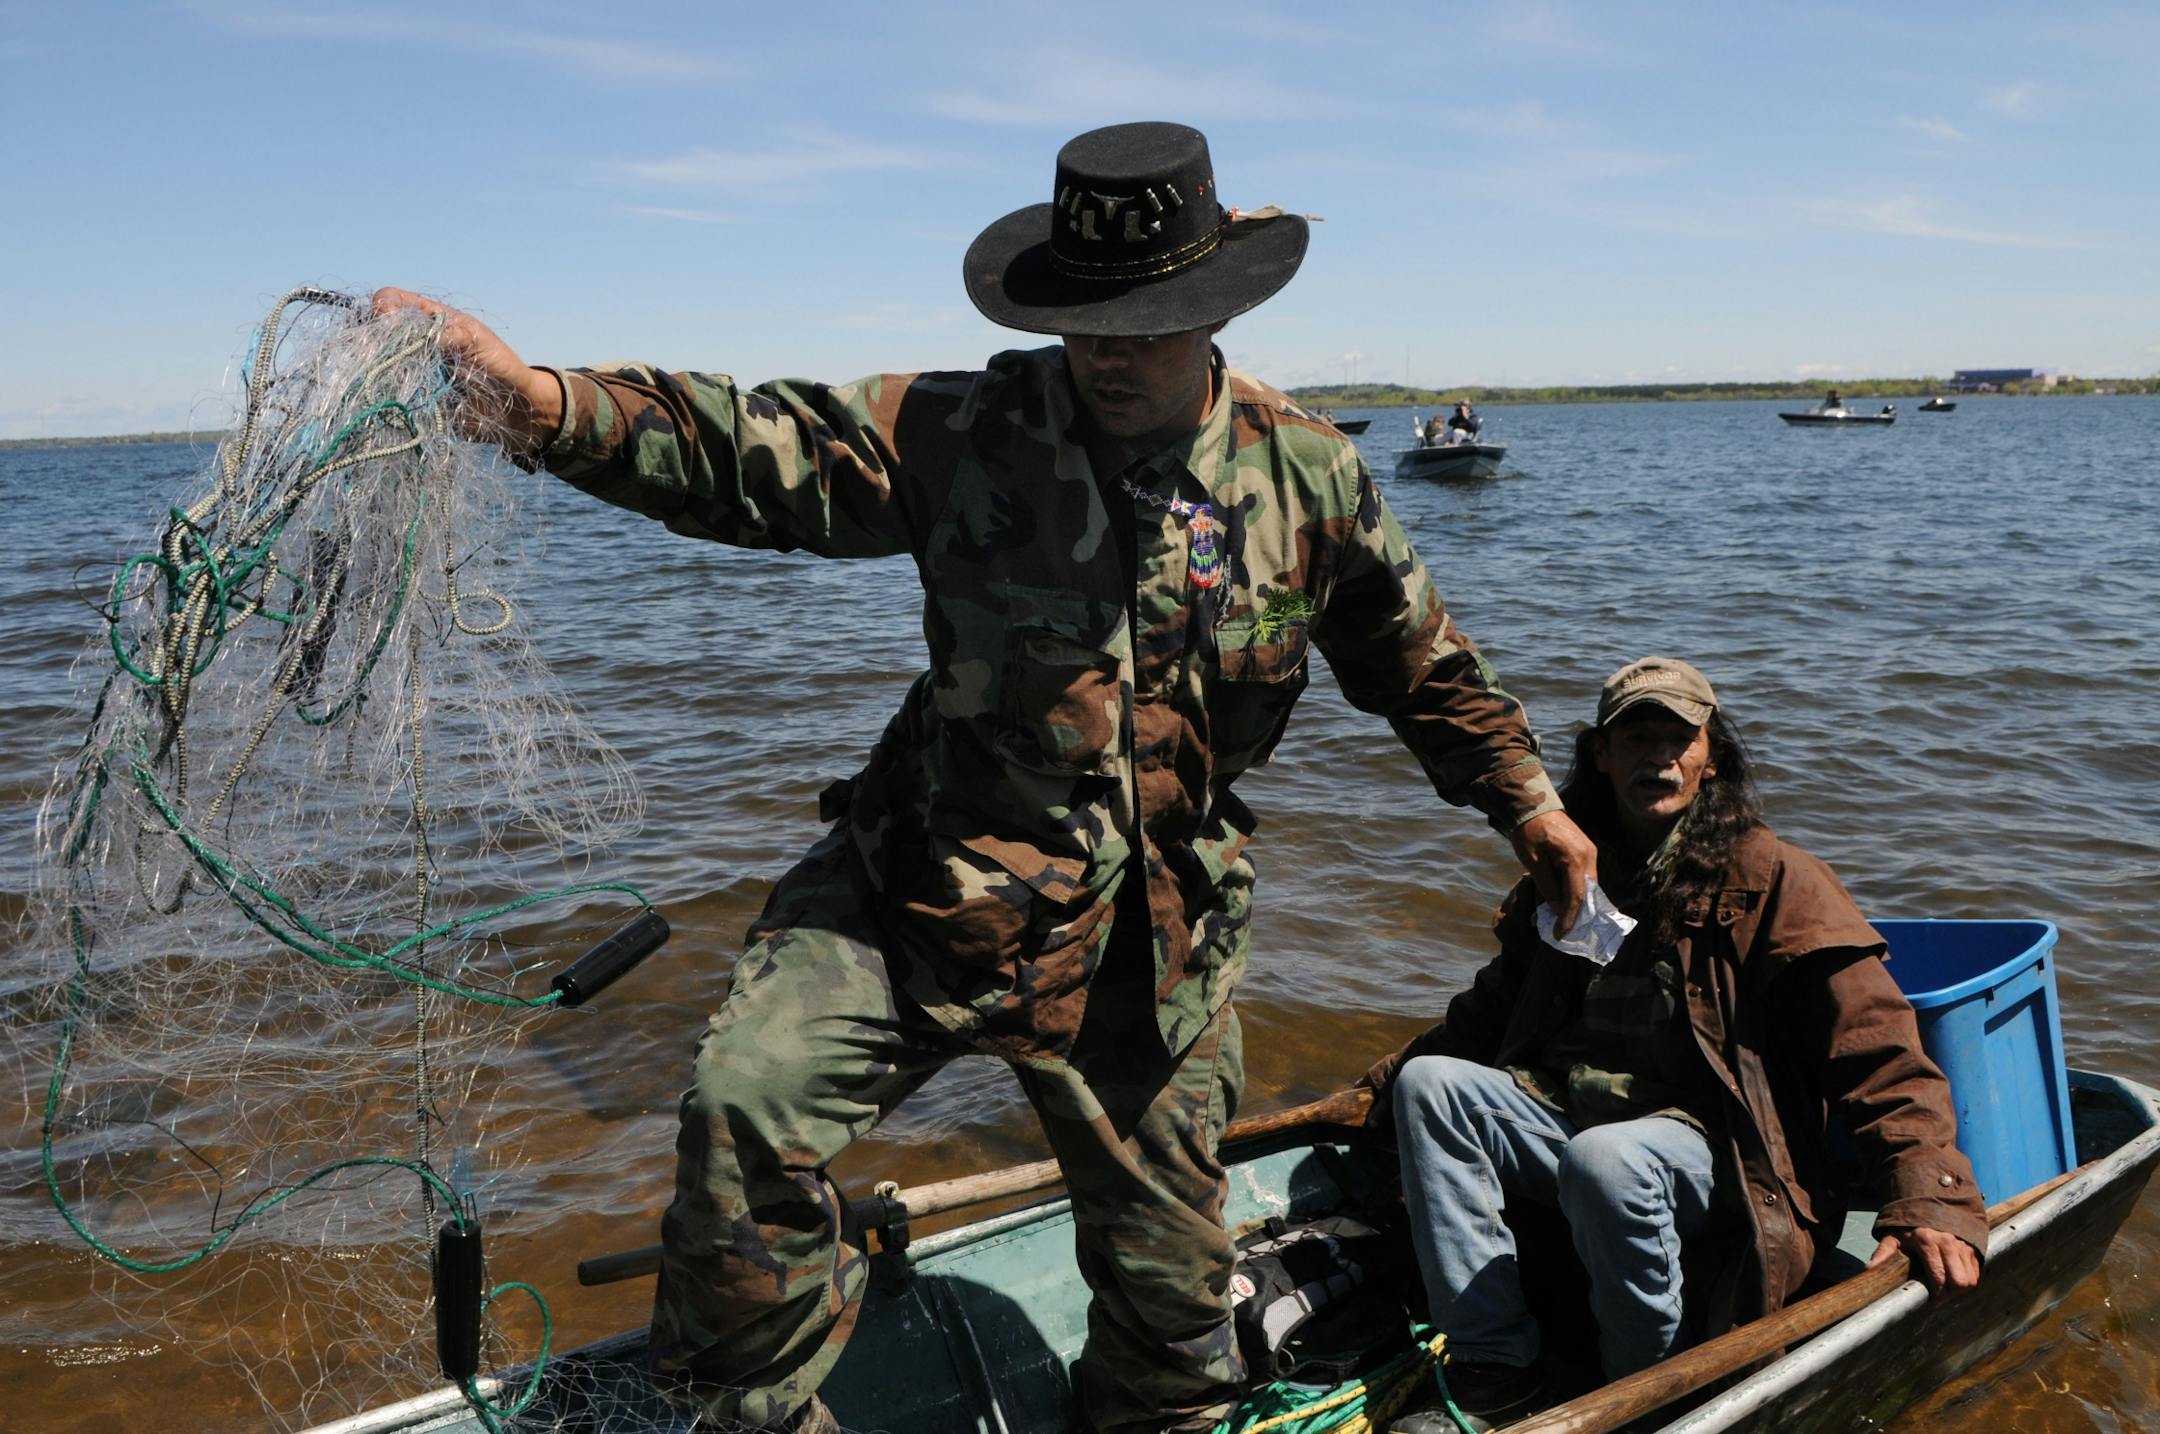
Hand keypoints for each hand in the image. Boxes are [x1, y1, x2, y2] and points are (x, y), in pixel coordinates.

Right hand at [369, 288, 561, 450]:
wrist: (513, 408)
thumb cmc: (500, 366)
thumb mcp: (477, 341)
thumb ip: (449, 334)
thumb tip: (419, 337)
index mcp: (430, 317)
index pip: (391, 300)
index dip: (383, 306)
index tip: (383, 319)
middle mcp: (416, 339)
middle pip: (378, 330)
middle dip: (374, 338)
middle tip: (381, 352)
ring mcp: (412, 366)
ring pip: (380, 360)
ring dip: (378, 366)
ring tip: (385, 373)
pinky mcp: (413, 394)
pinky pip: (390, 389)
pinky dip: (386, 390)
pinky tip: (390, 393)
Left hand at [1509, 810, 1596, 935]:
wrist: (1533, 805)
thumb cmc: (1528, 831)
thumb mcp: (1533, 861)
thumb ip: (1547, 886)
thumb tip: (1556, 909)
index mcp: (1576, 858)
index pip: (1577, 897)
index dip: (1568, 918)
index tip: (1559, 935)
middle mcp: (1589, 856)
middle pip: (1587, 894)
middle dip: (1576, 915)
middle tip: (1563, 933)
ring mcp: (1590, 853)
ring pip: (1587, 887)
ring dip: (1576, 904)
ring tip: (1562, 922)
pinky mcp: (1586, 852)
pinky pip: (1584, 877)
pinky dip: (1576, 892)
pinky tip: (1564, 902)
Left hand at [1869, 1227, 1980, 1294]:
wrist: (1927, 1205)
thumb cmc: (1907, 1225)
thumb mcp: (1893, 1236)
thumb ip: (1883, 1252)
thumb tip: (1869, 1269)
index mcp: (1926, 1241)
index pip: (1939, 1277)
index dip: (1937, 1294)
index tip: (1932, 1301)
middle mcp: (1948, 1242)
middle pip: (1960, 1281)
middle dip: (1951, 1294)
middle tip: (1940, 1297)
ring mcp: (1962, 1244)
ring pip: (1970, 1278)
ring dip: (1960, 1288)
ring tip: (1947, 1289)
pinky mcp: (1972, 1246)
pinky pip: (1976, 1271)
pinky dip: (1968, 1279)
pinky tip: (1955, 1278)